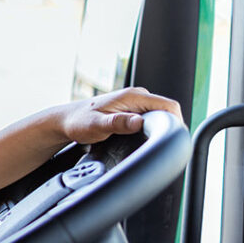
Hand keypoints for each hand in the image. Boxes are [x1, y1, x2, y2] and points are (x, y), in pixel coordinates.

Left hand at [57, 87, 182, 144]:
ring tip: (156, 143)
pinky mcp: (131, 110)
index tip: (175, 138)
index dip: (177, 122)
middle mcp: (136, 96)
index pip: (168, 105)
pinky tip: (147, 139)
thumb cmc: (78, 122)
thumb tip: (138, 122)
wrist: (65, 120)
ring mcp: (134, 103)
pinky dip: (152, 128)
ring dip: (161, 128)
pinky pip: (150, 117)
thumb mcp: (96, 125)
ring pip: (159, 115)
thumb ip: (117, 123)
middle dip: (171, 127)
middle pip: (167, 110)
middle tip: (165, 145)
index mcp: (133, 96)